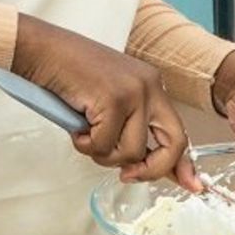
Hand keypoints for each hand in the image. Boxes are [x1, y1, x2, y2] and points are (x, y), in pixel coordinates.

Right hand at [13, 15, 198, 189]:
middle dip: (152, 169)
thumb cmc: (70, 74)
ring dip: (103, 154)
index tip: (190, 185)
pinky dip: (85, 144)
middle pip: (174, 143)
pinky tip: (76, 127)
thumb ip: (130, 127)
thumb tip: (142, 165)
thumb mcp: (111, 99)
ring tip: (86, 135)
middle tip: (128, 175)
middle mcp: (150, 87)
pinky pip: (103, 145)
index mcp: (153, 86)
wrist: (44, 50)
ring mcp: (134, 92)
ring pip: (131, 152)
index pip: (179, 131)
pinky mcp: (114, 99)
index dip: (183, 164)